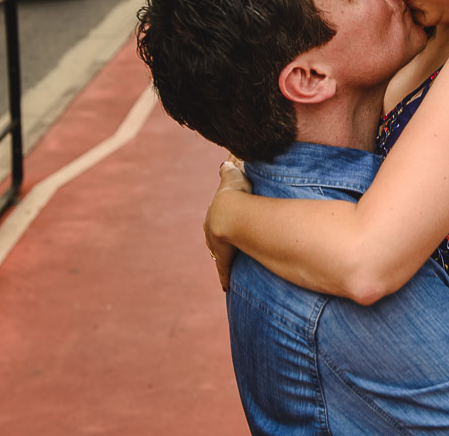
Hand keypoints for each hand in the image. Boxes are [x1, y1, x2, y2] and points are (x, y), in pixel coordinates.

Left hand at [204, 156, 252, 291]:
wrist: (231, 212)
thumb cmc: (236, 193)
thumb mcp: (232, 178)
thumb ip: (228, 171)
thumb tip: (224, 162)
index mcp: (215, 213)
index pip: (217, 218)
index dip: (223, 221)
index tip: (228, 225)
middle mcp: (212, 230)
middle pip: (215, 238)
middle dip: (220, 241)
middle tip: (227, 245)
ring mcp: (216, 246)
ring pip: (219, 255)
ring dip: (223, 259)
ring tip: (231, 266)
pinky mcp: (223, 258)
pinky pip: (223, 270)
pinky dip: (225, 278)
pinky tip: (226, 287)